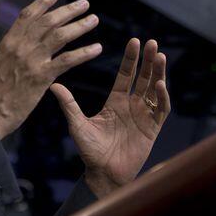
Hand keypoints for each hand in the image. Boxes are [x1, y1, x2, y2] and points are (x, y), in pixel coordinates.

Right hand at [0, 0, 102, 138]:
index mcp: (8, 43)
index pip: (28, 15)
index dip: (43, 2)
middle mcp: (21, 47)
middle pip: (48, 21)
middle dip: (68, 10)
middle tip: (84, 3)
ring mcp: (32, 61)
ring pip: (60, 36)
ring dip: (79, 26)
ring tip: (94, 20)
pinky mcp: (42, 77)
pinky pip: (67, 60)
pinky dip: (83, 53)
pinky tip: (96, 48)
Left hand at [51, 38, 170, 197]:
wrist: (103, 174)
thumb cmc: (89, 151)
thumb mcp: (77, 124)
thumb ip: (69, 104)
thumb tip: (53, 85)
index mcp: (115, 101)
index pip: (125, 74)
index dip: (131, 58)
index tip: (135, 41)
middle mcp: (131, 105)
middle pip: (143, 77)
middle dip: (148, 60)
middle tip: (152, 42)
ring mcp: (144, 116)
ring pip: (155, 89)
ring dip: (159, 73)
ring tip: (160, 56)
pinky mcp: (152, 129)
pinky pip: (161, 110)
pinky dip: (162, 97)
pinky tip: (160, 85)